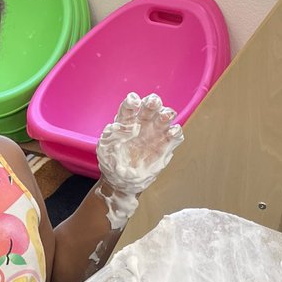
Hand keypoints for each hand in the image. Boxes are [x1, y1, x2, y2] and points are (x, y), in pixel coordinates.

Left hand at [95, 93, 183, 227]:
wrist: (122, 180)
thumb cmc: (111, 161)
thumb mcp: (105, 149)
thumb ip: (109, 137)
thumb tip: (114, 127)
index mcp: (126, 122)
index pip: (129, 108)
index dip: (132, 102)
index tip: (133, 101)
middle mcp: (142, 124)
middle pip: (150, 108)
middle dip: (152, 102)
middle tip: (152, 103)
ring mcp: (155, 133)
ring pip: (164, 118)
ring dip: (166, 113)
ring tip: (165, 116)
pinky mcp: (165, 145)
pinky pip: (174, 136)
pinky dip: (176, 132)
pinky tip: (173, 132)